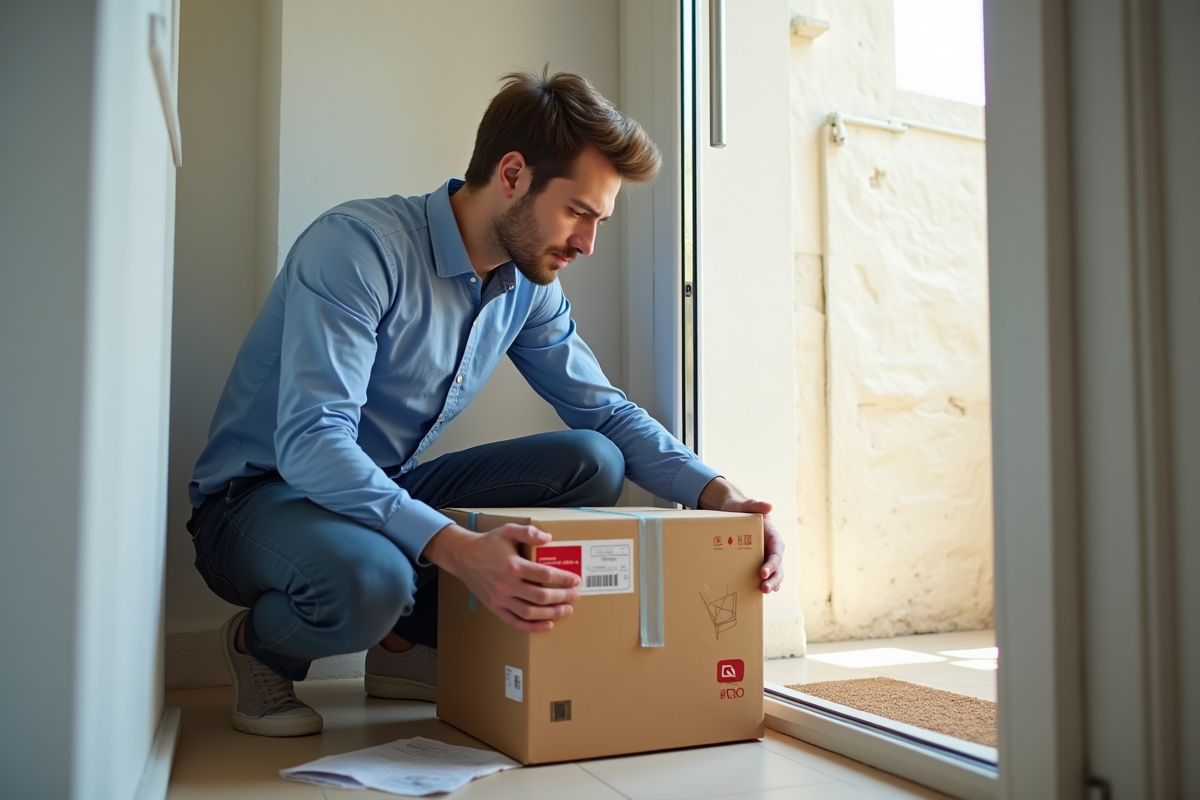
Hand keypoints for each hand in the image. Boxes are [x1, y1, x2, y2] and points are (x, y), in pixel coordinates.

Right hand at [422, 522, 580, 631]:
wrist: (463, 556)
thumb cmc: (488, 543)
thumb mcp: (508, 530)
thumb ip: (529, 532)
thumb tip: (548, 538)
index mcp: (513, 565)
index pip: (545, 575)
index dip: (563, 579)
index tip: (575, 580)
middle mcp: (507, 585)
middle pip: (541, 596)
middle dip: (562, 597)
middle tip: (575, 595)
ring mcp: (500, 599)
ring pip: (530, 612)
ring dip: (551, 613)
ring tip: (566, 610)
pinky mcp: (495, 607)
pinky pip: (515, 622)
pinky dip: (532, 627)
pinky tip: (547, 624)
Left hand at [698, 478, 784, 593]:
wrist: (728, 512)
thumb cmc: (737, 508)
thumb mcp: (743, 505)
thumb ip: (755, 504)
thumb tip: (769, 505)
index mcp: (771, 534)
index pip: (777, 550)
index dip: (773, 562)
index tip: (763, 572)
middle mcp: (770, 547)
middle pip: (777, 565)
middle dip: (774, 578)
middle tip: (765, 588)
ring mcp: (763, 555)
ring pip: (772, 572)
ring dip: (770, 583)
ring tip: (762, 592)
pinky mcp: (754, 560)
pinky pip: (762, 573)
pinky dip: (763, 582)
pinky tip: (758, 593)